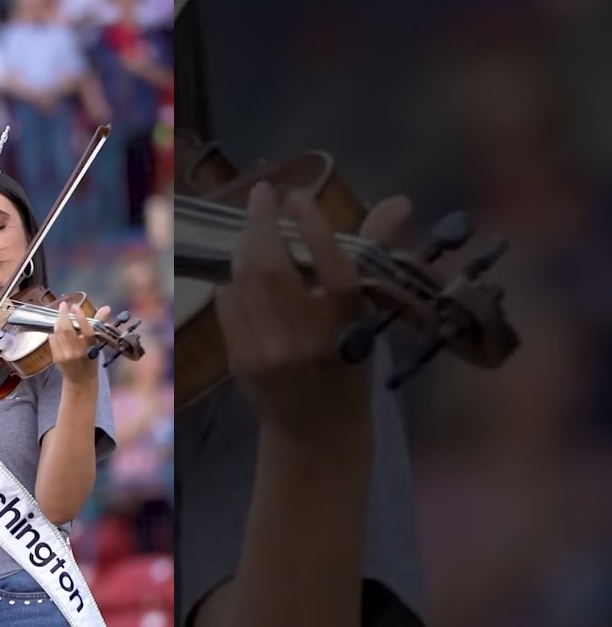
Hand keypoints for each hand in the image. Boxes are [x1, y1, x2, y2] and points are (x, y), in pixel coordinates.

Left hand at [51, 301, 110, 384]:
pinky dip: (55, 332)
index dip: (81, 317)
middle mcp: (77, 352)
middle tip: (63, 305)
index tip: (75, 306)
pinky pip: (53, 339)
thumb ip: (98, 325)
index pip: (87, 331)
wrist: (80, 381)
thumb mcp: (97, 344)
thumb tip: (106, 308)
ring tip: (61, 315)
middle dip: (63, 314)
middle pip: (67, 330)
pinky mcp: (56, 357)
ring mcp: (65, 355)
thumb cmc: (90, 361)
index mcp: (90, 348)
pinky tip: (58, 330)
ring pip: (58, 333)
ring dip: (58, 322)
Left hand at [215, 182, 409, 442]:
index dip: (317, 230)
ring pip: (244, 282)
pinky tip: (244, 277)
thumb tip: (399, 202)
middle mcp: (306, 342)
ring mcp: (268, 353)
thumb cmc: (348, 368)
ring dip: (245, 249)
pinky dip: (234, 282)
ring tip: (255, 230)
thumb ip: (375, 257)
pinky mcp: (241, 360)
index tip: (299, 196)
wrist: (316, 433)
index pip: (336, 274)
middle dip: (261, 223)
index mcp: (349, 330)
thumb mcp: (368, 318)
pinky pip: (228, 304)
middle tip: (262, 193)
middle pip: (273, 271)